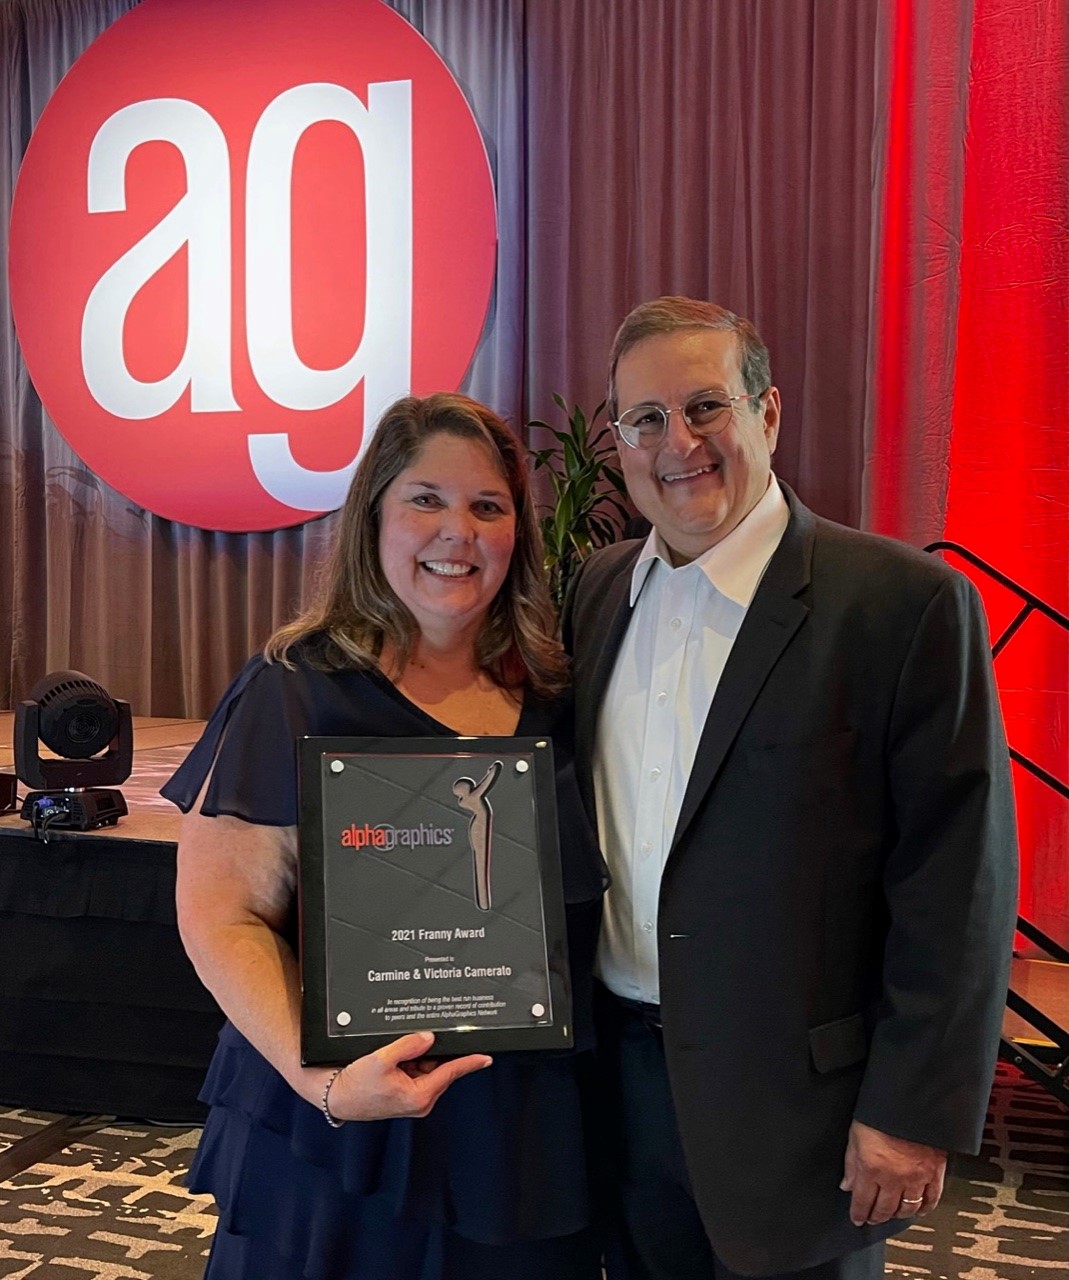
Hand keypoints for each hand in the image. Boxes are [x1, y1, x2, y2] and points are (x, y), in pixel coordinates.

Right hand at [322, 1032, 491, 1121]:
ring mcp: (413, 1098)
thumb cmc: (357, 1086)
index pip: (450, 1073)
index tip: (486, 1056)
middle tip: (418, 1040)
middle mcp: (420, 1100)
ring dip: (419, 1056)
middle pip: (439, 1068)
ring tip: (396, 1053)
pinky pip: (416, 1071)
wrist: (338, 1097)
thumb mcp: (381, 1059)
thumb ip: (408, 1046)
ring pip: (427, 1068)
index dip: (469, 1062)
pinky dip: (411, 1061)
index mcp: (419, 1096)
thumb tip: (429, 1037)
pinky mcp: (405, 1094)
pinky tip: (396, 1056)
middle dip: (433, 1052)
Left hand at [840, 1119, 946, 1225]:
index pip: (862, 1201)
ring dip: (898, 1214)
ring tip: (892, 1214)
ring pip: (907, 1209)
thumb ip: (851, 1163)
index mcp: (871, 1168)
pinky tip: (918, 1209)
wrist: (910, 1101)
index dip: (859, 1213)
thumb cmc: (880, 1114)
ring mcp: (915, 1178)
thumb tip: (847, 1184)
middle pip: (884, 1209)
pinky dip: (924, 1208)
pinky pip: (931, 1199)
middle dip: (876, 1217)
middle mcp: (893, 1178)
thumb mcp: (855, 1135)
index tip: (857, 1218)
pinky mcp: (934, 1173)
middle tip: (872, 1219)